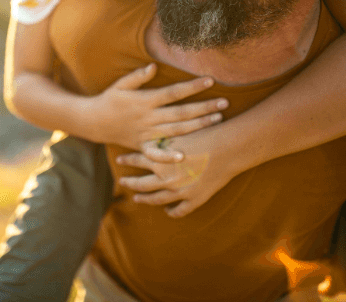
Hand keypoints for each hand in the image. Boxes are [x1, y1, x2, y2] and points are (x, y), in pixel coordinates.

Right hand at [86, 63, 227, 159]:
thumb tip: (154, 66)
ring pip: (176, 131)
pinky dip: (169, 155)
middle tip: (225, 102)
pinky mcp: (143, 145)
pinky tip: (185, 155)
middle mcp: (148, 117)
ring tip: (217, 119)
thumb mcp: (120, 84)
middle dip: (203, 107)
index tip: (210, 79)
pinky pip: (157, 152)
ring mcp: (146, 133)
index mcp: (145, 100)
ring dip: (198, 126)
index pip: (173, 92)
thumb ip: (137, 76)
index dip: (192, 86)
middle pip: (181, 112)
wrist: (93, 122)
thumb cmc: (110, 99)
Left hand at [116, 126, 245, 216]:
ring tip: (137, 199)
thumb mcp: (177, 133)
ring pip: (156, 199)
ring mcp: (179, 191)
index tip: (119, 159)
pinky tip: (168, 211)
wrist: (226, 149)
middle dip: (130, 183)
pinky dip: (172, 212)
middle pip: (141, 184)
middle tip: (122, 182)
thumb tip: (148, 139)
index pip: (136, 160)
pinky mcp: (194, 199)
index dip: (127, 159)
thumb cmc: (203, 135)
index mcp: (159, 160)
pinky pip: (179, 210)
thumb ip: (162, 140)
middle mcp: (165, 178)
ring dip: (145, 199)